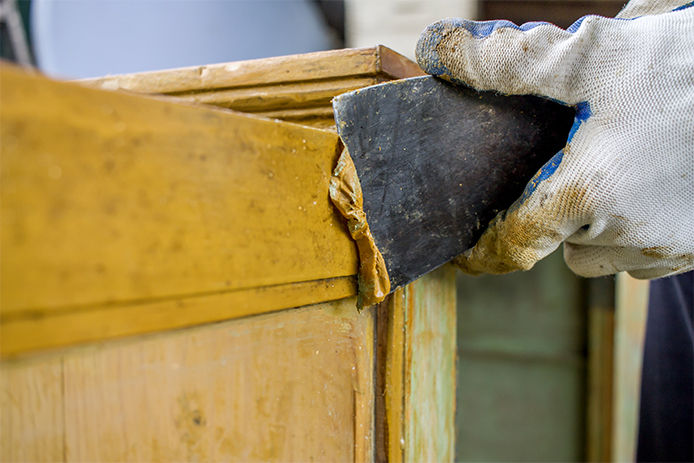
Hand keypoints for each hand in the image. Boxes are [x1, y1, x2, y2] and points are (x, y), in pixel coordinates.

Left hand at [415, 1, 693, 278]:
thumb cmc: (692, 68)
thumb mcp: (594, 56)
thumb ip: (510, 62)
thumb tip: (439, 50)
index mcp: (592, 195)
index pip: (516, 243)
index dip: (485, 249)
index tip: (466, 250)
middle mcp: (630, 235)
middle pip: (561, 241)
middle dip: (553, 211)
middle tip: (569, 162)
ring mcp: (672, 248)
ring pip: (604, 251)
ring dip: (596, 220)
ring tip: (616, 164)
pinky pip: (647, 252)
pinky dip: (635, 225)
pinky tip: (650, 179)